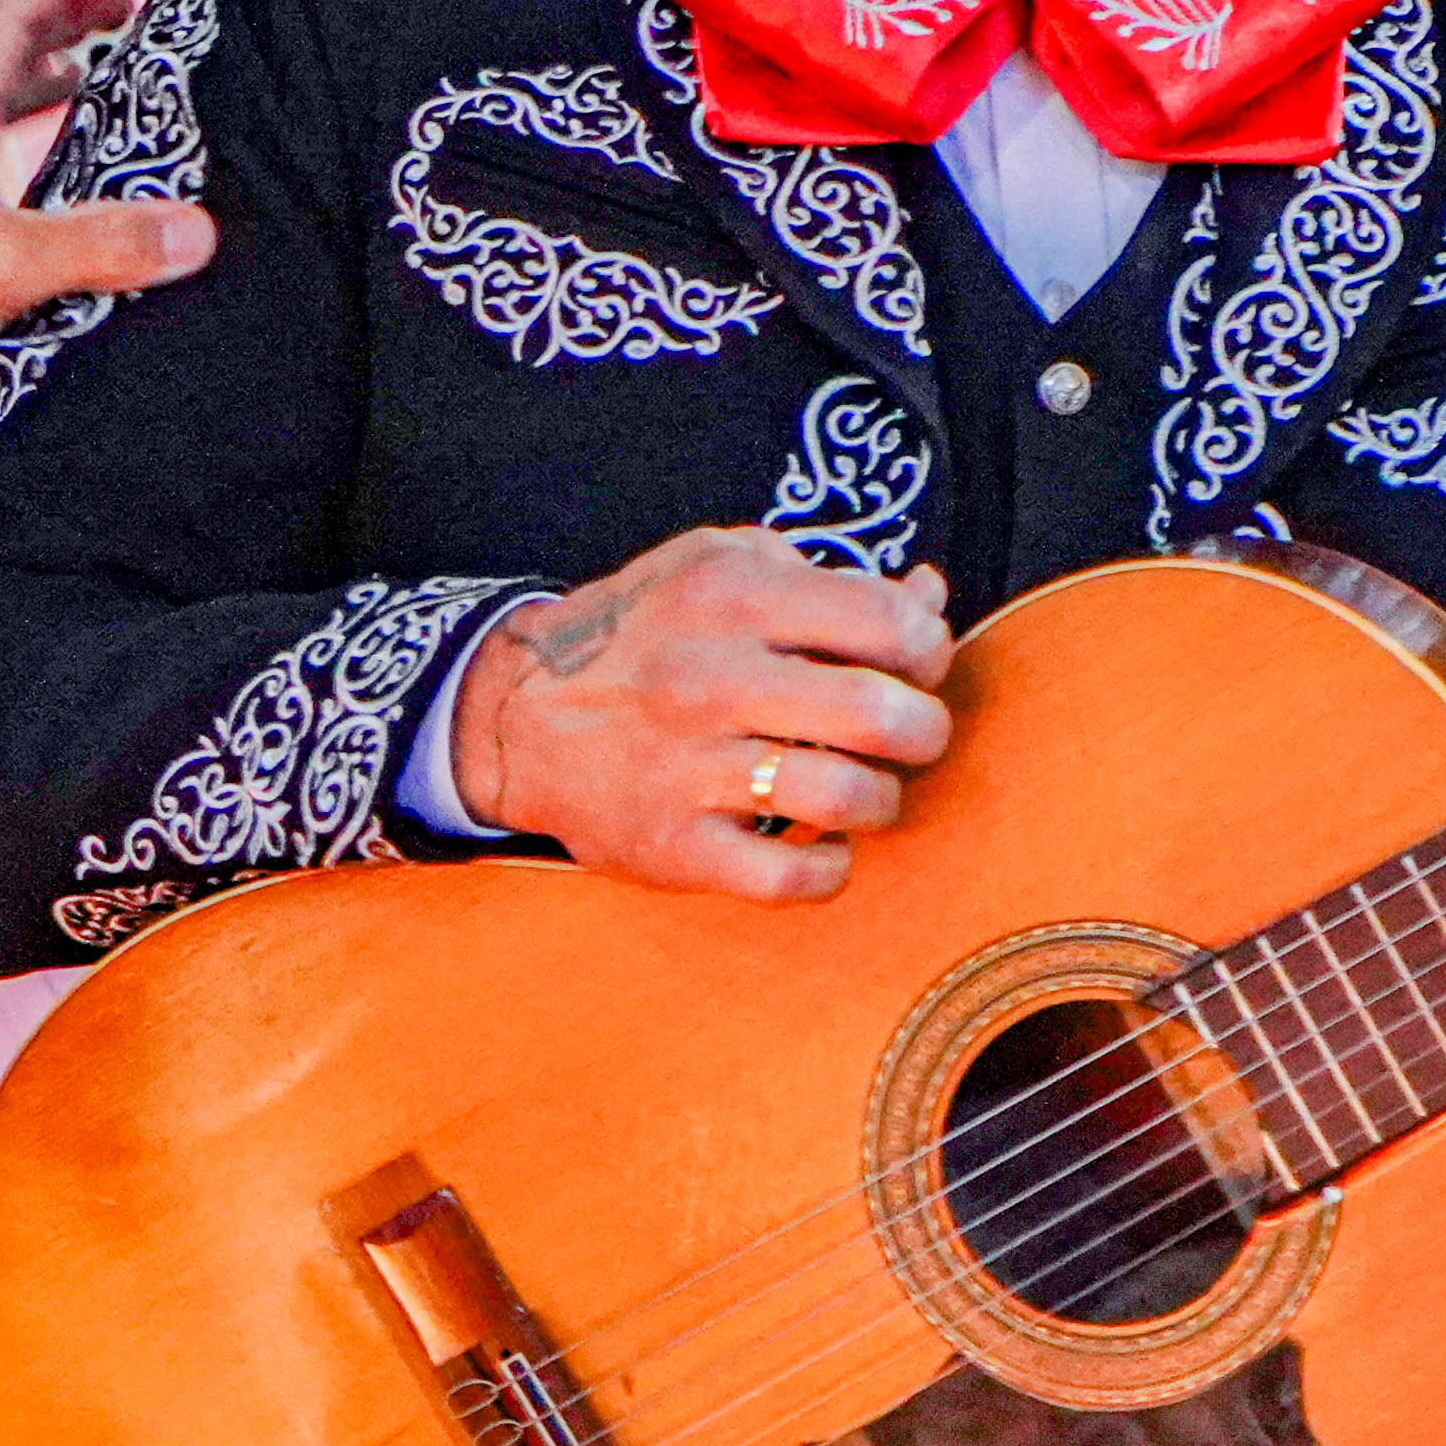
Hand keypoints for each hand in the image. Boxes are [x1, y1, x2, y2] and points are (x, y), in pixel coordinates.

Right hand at [451, 528, 955, 903]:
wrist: (516, 715)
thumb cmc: (642, 634)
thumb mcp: (717, 568)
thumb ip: (823, 579)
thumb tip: (930, 595)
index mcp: (729, 595)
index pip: (888, 620)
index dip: (927, 648)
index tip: (912, 664)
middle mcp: (711, 678)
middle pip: (882, 715)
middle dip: (923, 730)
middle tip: (905, 735)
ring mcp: (690, 768)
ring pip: (850, 799)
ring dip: (880, 800)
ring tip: (860, 790)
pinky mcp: (675, 846)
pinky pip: (795, 877)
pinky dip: (831, 866)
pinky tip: (820, 842)